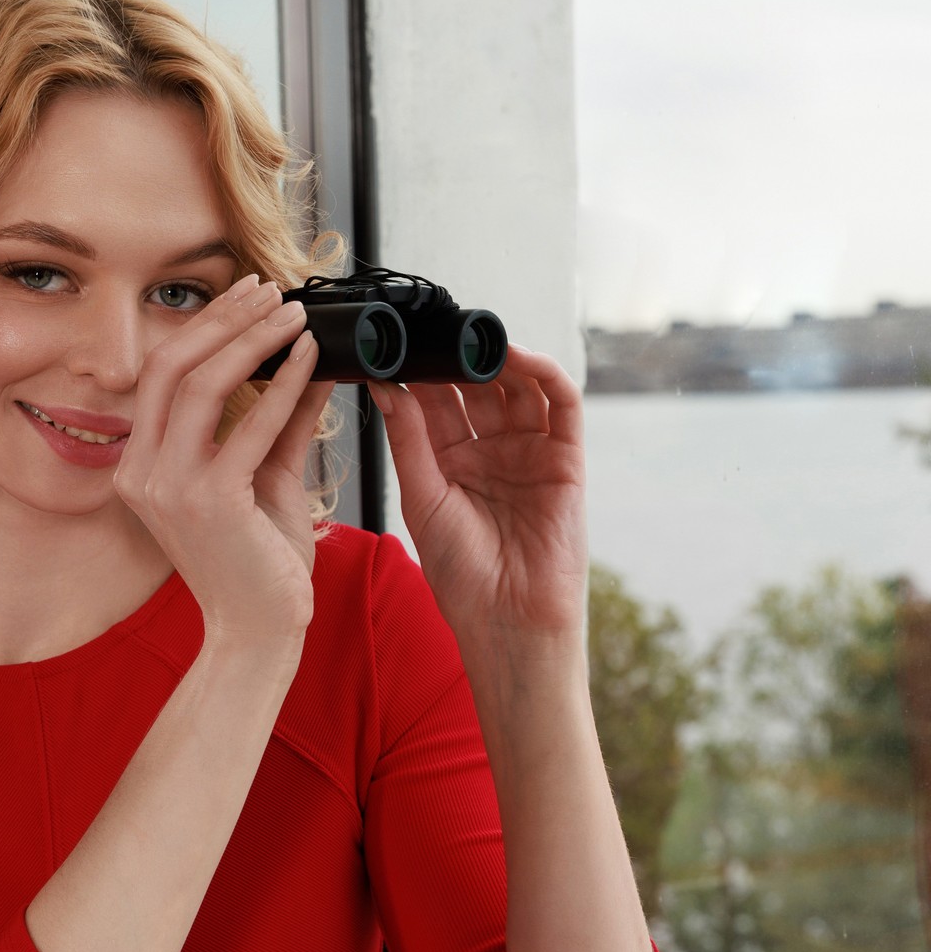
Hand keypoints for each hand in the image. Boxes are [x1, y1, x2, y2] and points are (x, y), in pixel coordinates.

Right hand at [113, 277, 337, 645]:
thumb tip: (304, 363)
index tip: (245, 297)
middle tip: (268, 290)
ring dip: (252, 340)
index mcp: (140, 466)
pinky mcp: (210, 501)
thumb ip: (277, 423)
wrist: (259, 633)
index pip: (162, 375)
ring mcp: (169, 486)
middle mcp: (141, 473)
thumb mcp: (263, 479)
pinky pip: (249, 424)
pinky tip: (310, 360)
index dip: (202, 328)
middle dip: (222, 320)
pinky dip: (283, 385)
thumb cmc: (258, 564)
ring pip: (201, 385)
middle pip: (169, 367)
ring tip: (294, 314)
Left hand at [368, 343, 586, 645]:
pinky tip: (518, 359)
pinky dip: (545, 376)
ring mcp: (528, 454)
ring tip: (475, 339)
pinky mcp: (565, 461)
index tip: (397, 341)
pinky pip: (561, 407)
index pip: (435, 402)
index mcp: (448, 464)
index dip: (420, 371)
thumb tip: (385, 387)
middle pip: (476, 389)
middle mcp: (489, 453)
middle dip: (459, 358)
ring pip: (518, 389)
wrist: (509, 622)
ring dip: (499, 360)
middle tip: (438, 329)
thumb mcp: (422, 498)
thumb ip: (408, 439)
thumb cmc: (462, 576)